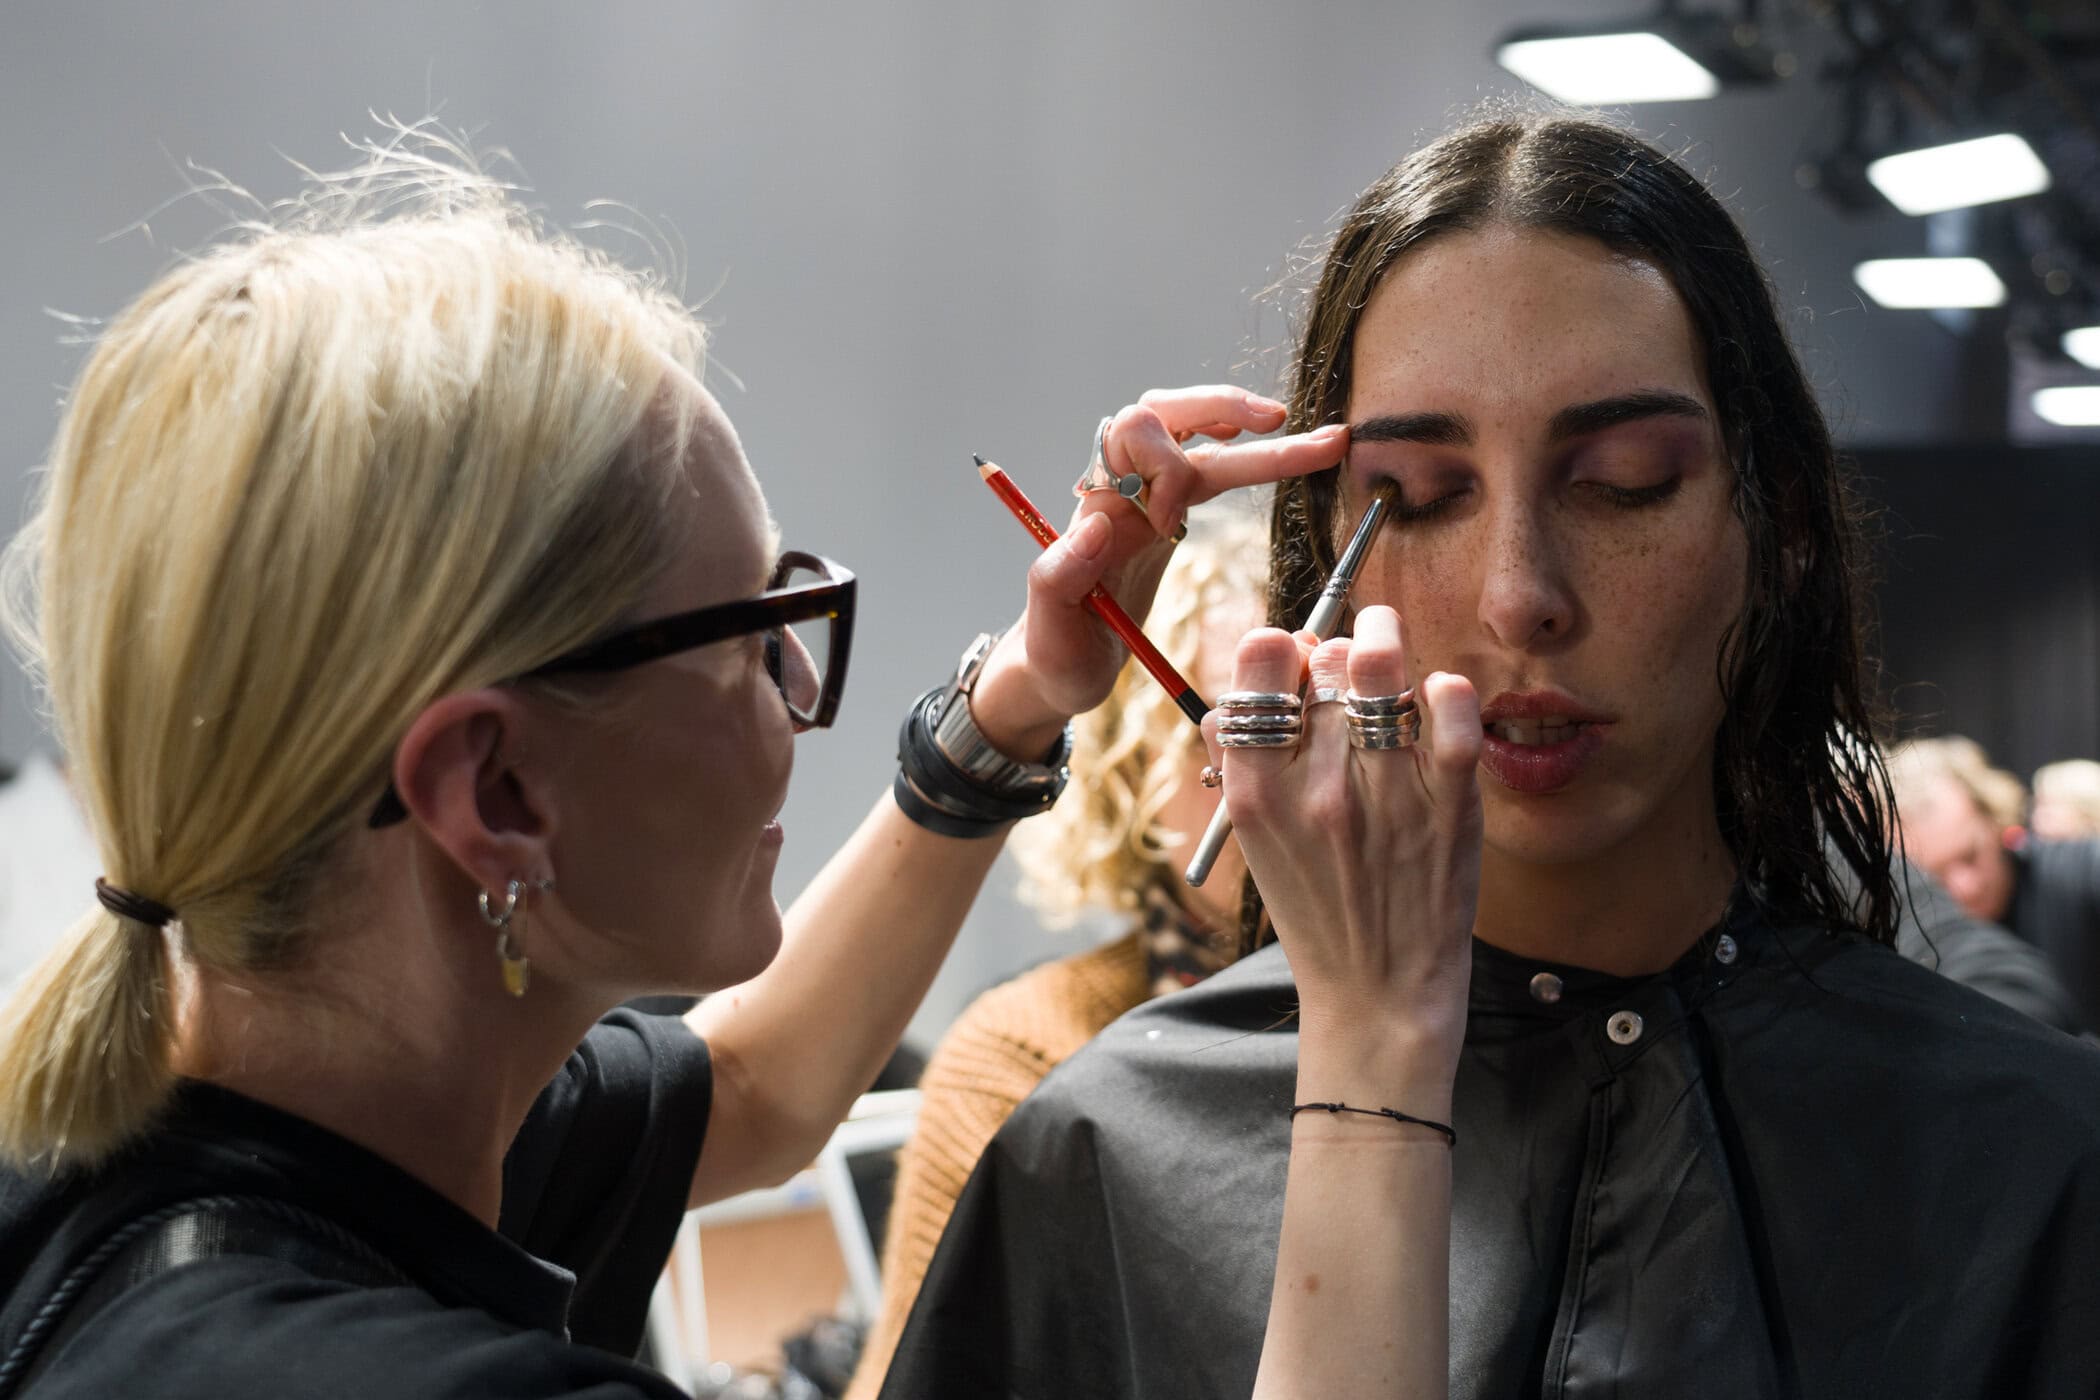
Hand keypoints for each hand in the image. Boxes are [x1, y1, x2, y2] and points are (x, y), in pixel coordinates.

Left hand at [971, 386, 1346, 754]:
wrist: (1059, 671)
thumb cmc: (1055, 656)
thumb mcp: (1051, 630)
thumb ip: (1061, 577)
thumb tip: (1095, 522)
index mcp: (1094, 507)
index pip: (1130, 436)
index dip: (1163, 467)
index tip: (1167, 526)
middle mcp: (1119, 493)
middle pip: (1166, 415)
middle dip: (1219, 408)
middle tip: (1274, 418)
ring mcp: (1145, 502)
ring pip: (1197, 440)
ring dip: (1251, 428)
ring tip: (1319, 439)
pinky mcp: (1168, 519)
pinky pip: (1208, 468)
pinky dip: (1247, 454)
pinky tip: (1274, 447)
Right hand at [1209, 607, 1481, 1065]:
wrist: (1379, 994)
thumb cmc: (1314, 907)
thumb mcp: (1252, 838)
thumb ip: (1242, 755)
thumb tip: (1260, 667)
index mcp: (1255, 793)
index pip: (1256, 666)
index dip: (1276, 645)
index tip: (1289, 655)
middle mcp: (1316, 789)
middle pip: (1320, 660)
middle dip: (1330, 648)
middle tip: (1340, 663)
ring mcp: (1386, 794)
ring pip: (1380, 668)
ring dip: (1381, 639)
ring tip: (1381, 638)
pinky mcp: (1449, 804)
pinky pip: (1451, 708)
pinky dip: (1443, 686)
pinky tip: (1432, 696)